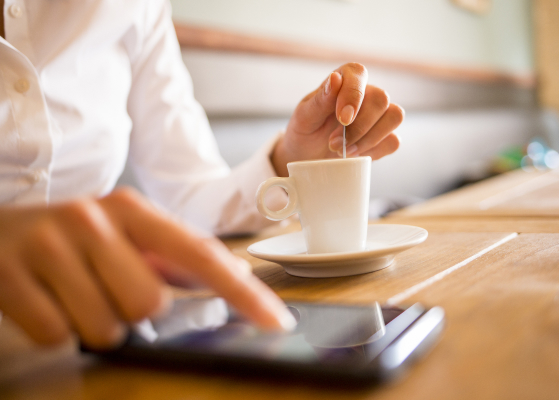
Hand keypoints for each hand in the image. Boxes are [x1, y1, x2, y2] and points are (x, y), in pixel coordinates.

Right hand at [0, 188, 294, 348]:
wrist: (0, 229)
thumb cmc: (75, 238)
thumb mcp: (126, 235)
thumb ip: (176, 257)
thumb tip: (235, 274)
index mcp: (134, 211)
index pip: (202, 256)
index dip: (244, 293)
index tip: (277, 321)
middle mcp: (95, 219)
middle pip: (149, 303)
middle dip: (134, 313)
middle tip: (108, 292)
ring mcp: (49, 245)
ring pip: (104, 327)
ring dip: (95, 325)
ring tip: (76, 295)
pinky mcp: (7, 274)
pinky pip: (55, 335)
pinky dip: (56, 330)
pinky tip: (47, 301)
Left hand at [271, 63, 403, 175]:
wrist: (307, 158)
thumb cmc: (305, 133)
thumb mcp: (304, 117)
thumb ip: (321, 100)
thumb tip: (336, 78)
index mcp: (344, 81)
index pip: (358, 75)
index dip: (354, 96)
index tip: (342, 119)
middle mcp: (366, 94)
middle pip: (381, 99)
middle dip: (359, 127)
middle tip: (334, 143)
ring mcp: (378, 116)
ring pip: (394, 116)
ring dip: (369, 139)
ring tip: (344, 151)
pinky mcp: (385, 137)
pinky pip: (393, 141)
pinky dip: (374, 151)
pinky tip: (355, 155)